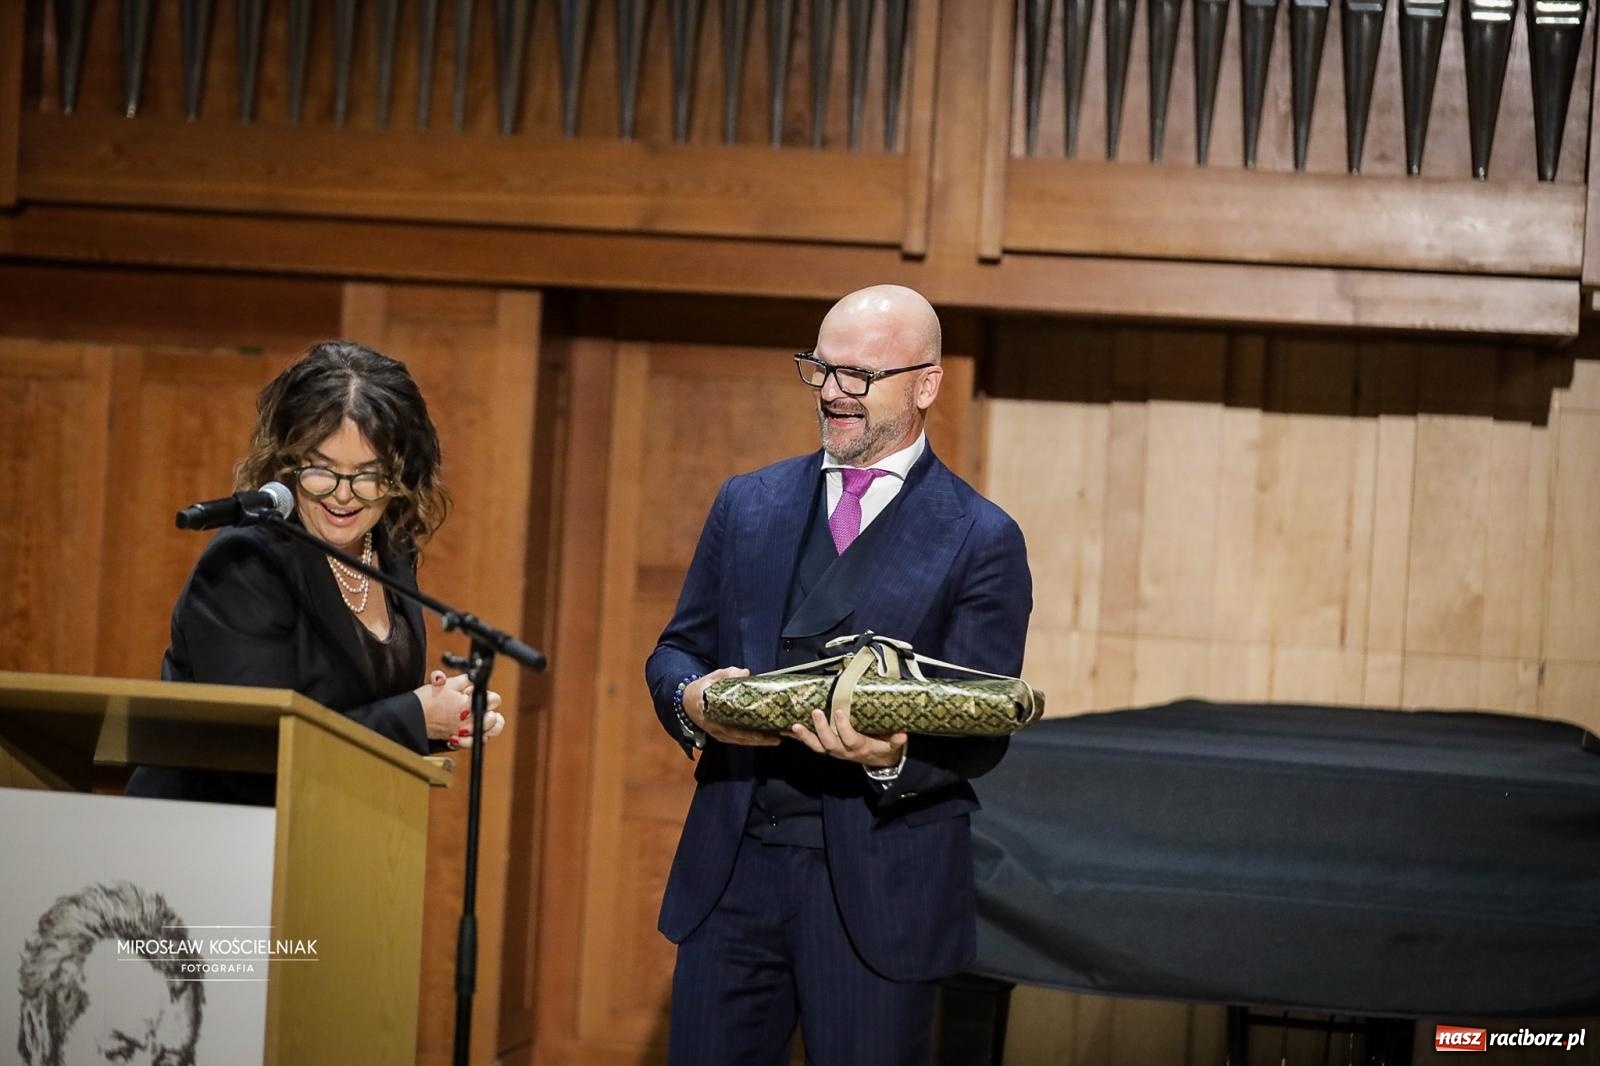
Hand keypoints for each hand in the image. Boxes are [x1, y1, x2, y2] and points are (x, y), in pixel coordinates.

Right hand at [416, 671, 503, 745]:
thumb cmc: (428, 700)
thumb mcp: (448, 683)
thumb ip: (466, 680)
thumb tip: (475, 678)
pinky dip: (473, 738)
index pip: (495, 700)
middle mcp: (471, 722)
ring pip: (488, 734)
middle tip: (478, 706)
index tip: (477, 694)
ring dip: (486, 726)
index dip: (487, 694)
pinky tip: (468, 730)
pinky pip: (474, 743)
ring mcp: (465, 733)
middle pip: (496, 720)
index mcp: (471, 706)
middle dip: (489, 711)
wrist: (413, 716)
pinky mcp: (458, 741)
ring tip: (477, 719)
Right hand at [684, 667, 779, 746]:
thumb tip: (745, 673)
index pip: (730, 720)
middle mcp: (715, 727)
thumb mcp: (711, 678)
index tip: (760, 725)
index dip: (746, 725)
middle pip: (739, 736)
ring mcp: (718, 734)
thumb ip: (726, 674)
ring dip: (758, 742)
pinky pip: (738, 740)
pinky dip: (752, 741)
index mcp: (711, 711)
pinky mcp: (722, 736)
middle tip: (776, 737)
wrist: (686, 703)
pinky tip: (765, 739)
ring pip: (740, 741)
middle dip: (758, 738)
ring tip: (775, 739)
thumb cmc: (701, 690)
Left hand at [789, 704, 905, 767]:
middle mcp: (844, 751)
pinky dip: (800, 738)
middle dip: (821, 729)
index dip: (843, 726)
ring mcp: (834, 751)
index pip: (850, 738)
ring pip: (817, 747)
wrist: (878, 761)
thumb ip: (895, 741)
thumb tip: (903, 734)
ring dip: (805, 737)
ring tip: (794, 726)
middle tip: (816, 712)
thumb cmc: (883, 746)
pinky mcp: (827, 748)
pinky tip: (787, 730)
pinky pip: (812, 745)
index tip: (839, 711)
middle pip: (829, 743)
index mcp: (860, 747)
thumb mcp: (892, 745)